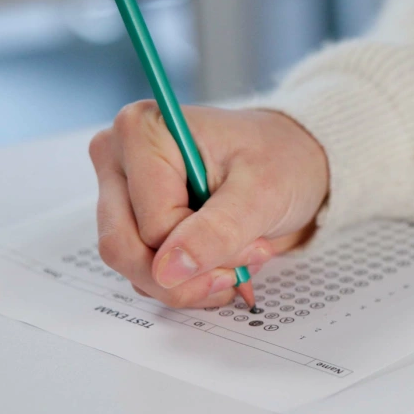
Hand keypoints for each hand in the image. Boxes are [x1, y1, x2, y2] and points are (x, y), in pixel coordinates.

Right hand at [89, 102, 328, 308]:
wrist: (294, 162)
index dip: (203, 249)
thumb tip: (167, 272)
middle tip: (242, 270)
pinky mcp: (132, 219)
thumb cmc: (281, 160)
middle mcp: (118, 157)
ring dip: (190, 282)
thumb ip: (217, 231)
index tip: (256, 247)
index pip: (152, 223)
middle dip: (188, 276)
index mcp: (143, 131)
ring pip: (130, 266)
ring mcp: (121, 191)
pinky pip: (142, 271)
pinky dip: (185, 281)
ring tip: (241, 262)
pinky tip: (223, 263)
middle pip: (124, 247)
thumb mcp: (262, 192)